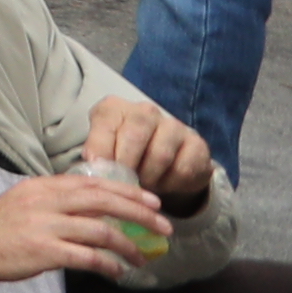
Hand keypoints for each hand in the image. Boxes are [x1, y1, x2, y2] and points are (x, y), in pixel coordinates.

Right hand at [0, 173, 156, 287]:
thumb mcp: (26, 200)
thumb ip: (57, 200)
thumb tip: (94, 207)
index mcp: (45, 186)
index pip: (95, 184)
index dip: (128, 192)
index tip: (152, 202)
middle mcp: (47, 201)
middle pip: (104, 202)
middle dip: (139, 214)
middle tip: (163, 227)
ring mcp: (45, 226)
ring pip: (101, 231)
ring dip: (128, 246)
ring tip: (141, 257)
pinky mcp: (43, 251)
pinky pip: (86, 257)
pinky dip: (108, 265)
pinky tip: (117, 272)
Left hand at [84, 95, 212, 216]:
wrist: (165, 163)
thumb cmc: (124, 154)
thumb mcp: (103, 150)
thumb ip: (96, 153)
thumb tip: (94, 163)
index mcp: (116, 108)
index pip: (106, 120)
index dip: (100, 146)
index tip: (98, 166)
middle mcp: (145, 111)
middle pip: (135, 135)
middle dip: (126, 164)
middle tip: (123, 182)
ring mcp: (174, 126)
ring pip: (160, 154)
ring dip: (149, 177)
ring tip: (142, 184)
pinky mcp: (197, 145)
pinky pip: (183, 169)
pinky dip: (170, 183)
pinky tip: (162, 184)